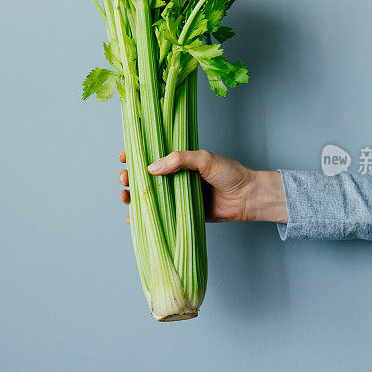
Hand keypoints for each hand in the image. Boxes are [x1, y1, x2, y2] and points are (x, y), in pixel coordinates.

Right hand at [119, 149, 287, 222]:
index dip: (134, 154)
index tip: (125, 156)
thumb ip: (179, 159)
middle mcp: (174, 176)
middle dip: (128, 175)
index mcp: (178, 159)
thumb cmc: (230, 174)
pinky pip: (157, 214)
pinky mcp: (180, 213)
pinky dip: (142, 217)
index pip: (150, 153)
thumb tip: (152, 167)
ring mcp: (175, 195)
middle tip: (125, 178)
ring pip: (146, 195)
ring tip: (125, 196)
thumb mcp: (205, 158)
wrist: (247, 198)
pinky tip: (132, 217)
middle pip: (143, 175)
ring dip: (131, 195)